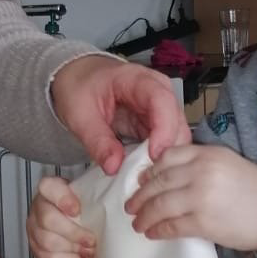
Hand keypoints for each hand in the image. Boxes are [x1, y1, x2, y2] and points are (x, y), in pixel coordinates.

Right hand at [26, 175, 96, 257]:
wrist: (77, 219)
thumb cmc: (83, 204)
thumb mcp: (89, 190)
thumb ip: (97, 187)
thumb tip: (114, 183)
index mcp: (50, 188)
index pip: (48, 187)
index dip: (62, 199)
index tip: (78, 210)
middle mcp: (38, 206)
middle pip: (48, 220)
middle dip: (74, 233)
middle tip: (92, 239)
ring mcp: (34, 227)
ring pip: (47, 242)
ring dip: (72, 249)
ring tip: (89, 249)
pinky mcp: (36, 247)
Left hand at [50, 54, 190, 174]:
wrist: (79, 80)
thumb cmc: (80, 88)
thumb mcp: (80, 115)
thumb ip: (97, 140)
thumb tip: (114, 167)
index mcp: (140, 80)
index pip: (162, 102)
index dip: (164, 130)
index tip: (154, 156)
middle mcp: (159, 93)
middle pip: (177, 124)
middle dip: (167, 152)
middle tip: (146, 176)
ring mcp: (161, 110)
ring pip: (176, 140)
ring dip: (163, 160)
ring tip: (143, 177)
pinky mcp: (157, 126)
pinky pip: (166, 147)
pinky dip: (157, 161)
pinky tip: (142, 173)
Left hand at [123, 144, 256, 249]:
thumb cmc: (252, 186)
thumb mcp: (224, 161)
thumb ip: (197, 162)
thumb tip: (163, 174)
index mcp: (205, 154)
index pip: (166, 158)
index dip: (149, 172)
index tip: (141, 181)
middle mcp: (200, 172)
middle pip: (158, 182)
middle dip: (140, 196)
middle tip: (130, 206)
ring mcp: (200, 197)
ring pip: (160, 205)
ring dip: (144, 216)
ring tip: (137, 223)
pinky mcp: (203, 222)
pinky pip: (172, 226)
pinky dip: (158, 230)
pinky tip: (152, 233)